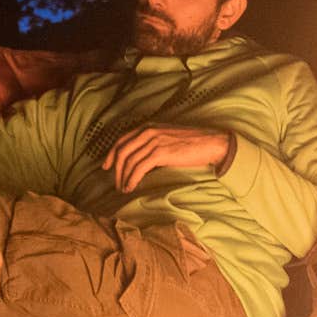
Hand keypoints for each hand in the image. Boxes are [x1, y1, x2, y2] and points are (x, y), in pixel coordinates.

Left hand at [102, 125, 233, 191]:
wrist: (210, 143)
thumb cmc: (192, 142)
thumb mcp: (168, 137)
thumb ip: (153, 143)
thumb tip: (141, 159)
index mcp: (148, 127)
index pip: (122, 140)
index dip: (111, 154)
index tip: (106, 166)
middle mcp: (148, 131)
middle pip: (122, 151)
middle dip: (115, 169)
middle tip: (115, 183)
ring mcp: (153, 141)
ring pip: (129, 161)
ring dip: (123, 177)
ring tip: (123, 189)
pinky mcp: (160, 153)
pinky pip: (138, 168)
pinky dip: (131, 179)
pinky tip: (131, 187)